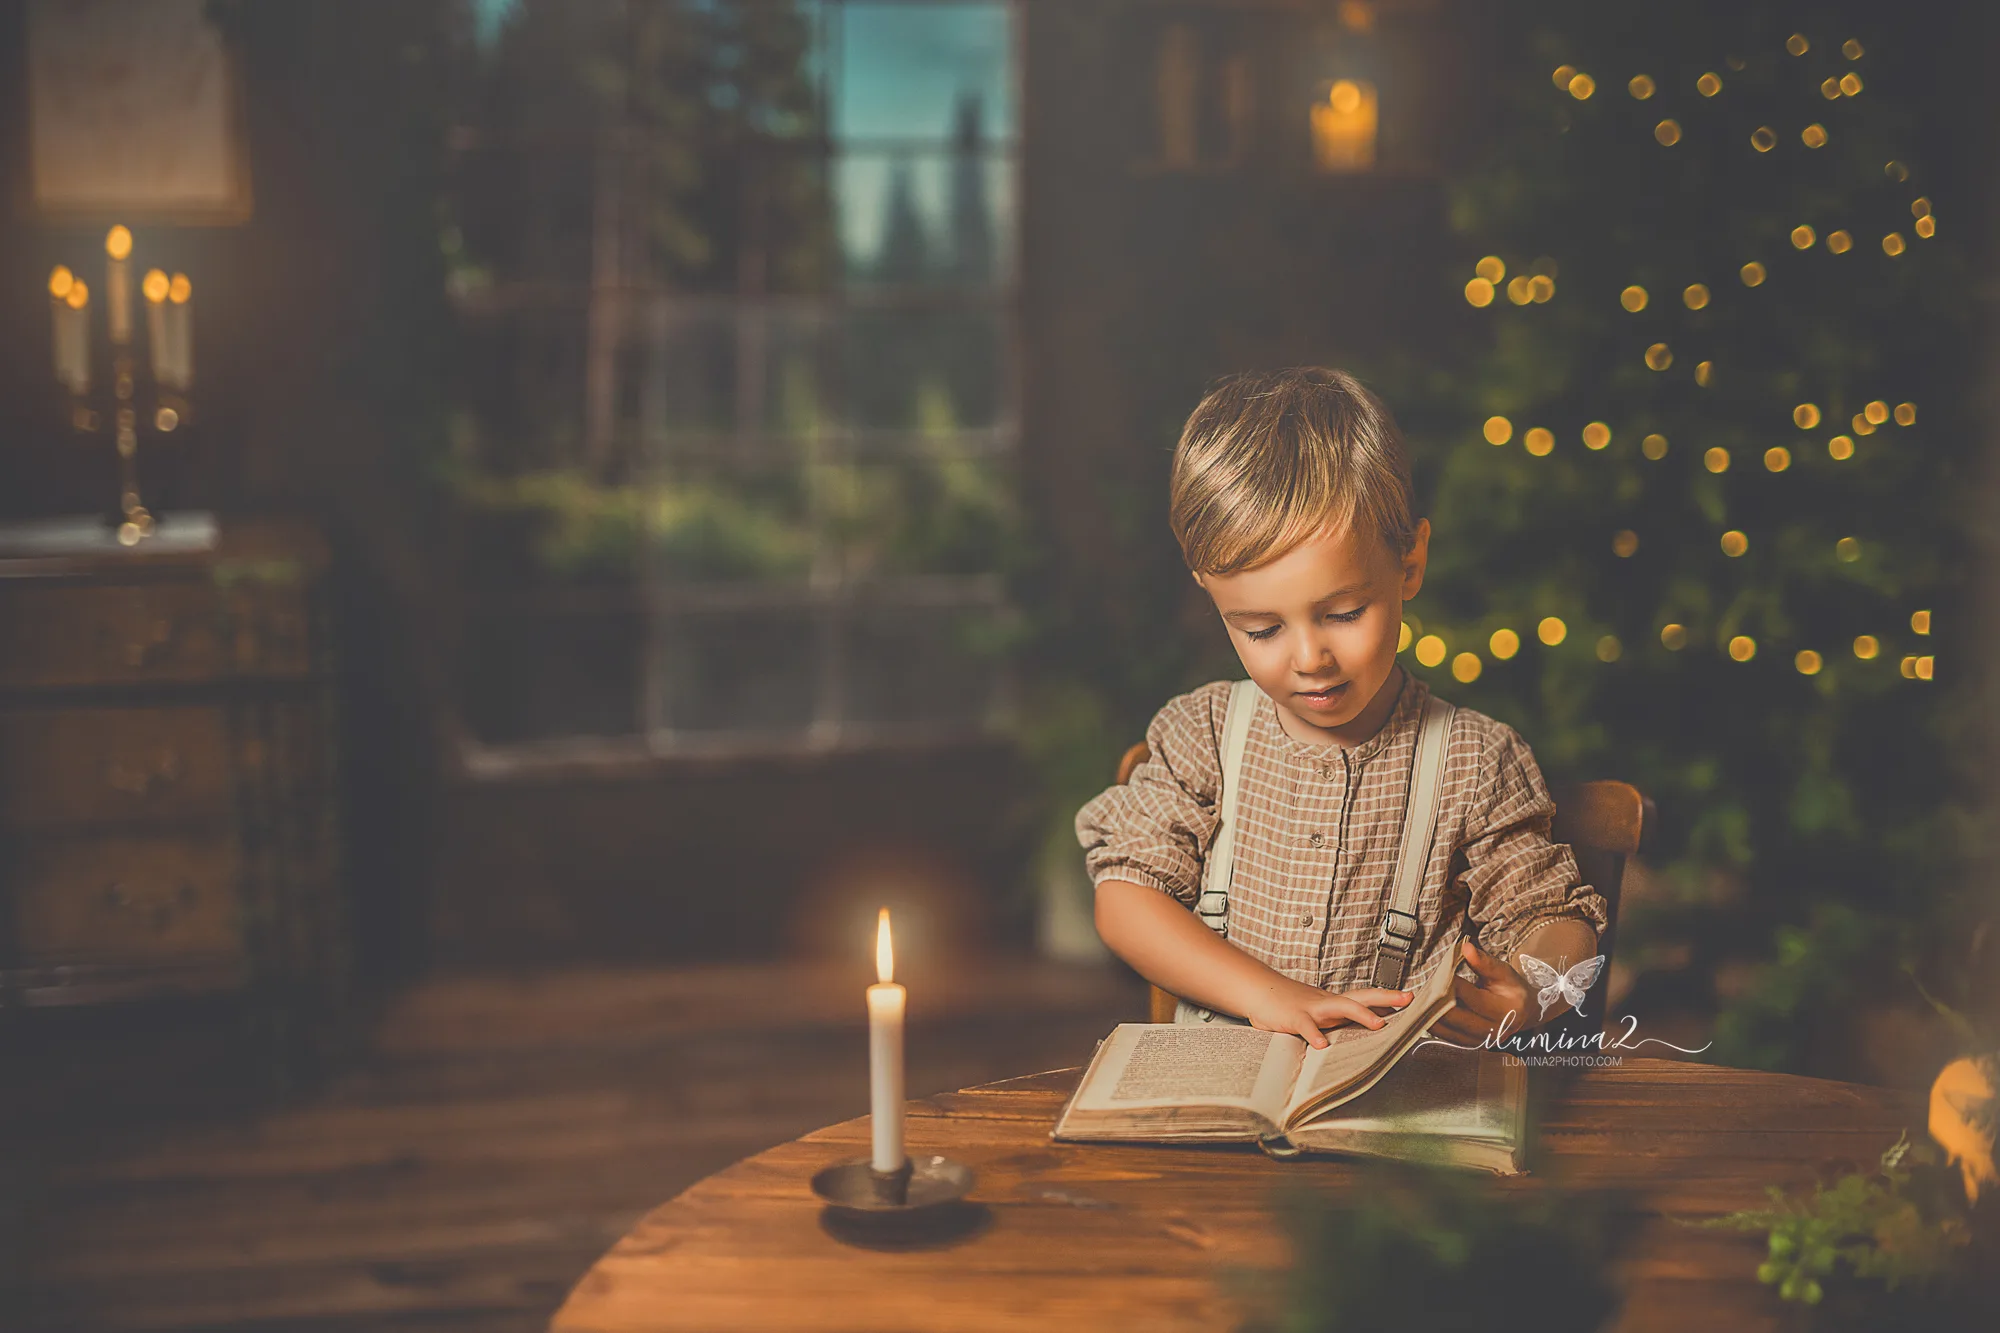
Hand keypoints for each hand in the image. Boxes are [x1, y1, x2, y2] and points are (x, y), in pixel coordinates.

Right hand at [1240, 979, 1412, 1049]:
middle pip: (1361, 996)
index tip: (1411, 998)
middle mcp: (1328, 1002)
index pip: (1366, 997)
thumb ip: (1337, 1020)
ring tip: (1378, 1025)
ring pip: (1340, 1007)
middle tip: (1408, 998)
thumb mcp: (1317, 1011)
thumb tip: (1359, 1030)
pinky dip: (1314, 1035)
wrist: (1259, 990)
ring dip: (1361, 1014)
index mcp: (1334, 1003)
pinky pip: (1306, 1026)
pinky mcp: (1294, 1017)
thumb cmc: (1290, 1004)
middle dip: (1386, 998)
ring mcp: (1312, 1008)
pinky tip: (1321, 1046)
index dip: (1388, 999)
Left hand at [1428, 938, 1540, 1045]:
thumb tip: (1466, 948)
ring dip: (1432, 1017)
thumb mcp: (1503, 971)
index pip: (1475, 999)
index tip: (1440, 975)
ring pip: (1451, 1031)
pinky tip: (1424, 1014)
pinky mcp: (1473, 1045)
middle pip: (1460, 1019)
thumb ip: (1483, 961)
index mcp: (1507, 1010)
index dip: (1455, 987)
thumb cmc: (1511, 988)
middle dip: (1438, 1004)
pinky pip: (1449, 1038)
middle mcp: (1497, 1030)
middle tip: (1422, 991)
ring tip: (1418, 1002)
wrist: (1523, 1011)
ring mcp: (1484, 1041)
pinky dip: (1435, 1026)